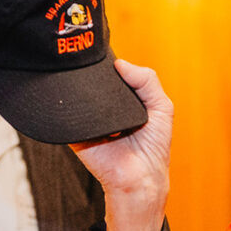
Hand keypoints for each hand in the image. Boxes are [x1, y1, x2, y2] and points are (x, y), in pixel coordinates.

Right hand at [70, 59, 172, 230]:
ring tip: (95, 87)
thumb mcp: (162, 107)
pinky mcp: (75, 132)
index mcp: (120, 102)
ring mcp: (87, 120)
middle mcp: (102, 109)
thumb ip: (148, 80)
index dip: (109, 64)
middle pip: (93, 83)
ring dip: (85, 88)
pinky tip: (87, 103)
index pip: (109, 75)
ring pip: (79, 95)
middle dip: (96, 74)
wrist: (140, 178)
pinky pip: (69, 113)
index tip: (105, 52)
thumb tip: (121, 63)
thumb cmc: (154, 147)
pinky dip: (75, 105)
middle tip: (96, 65)